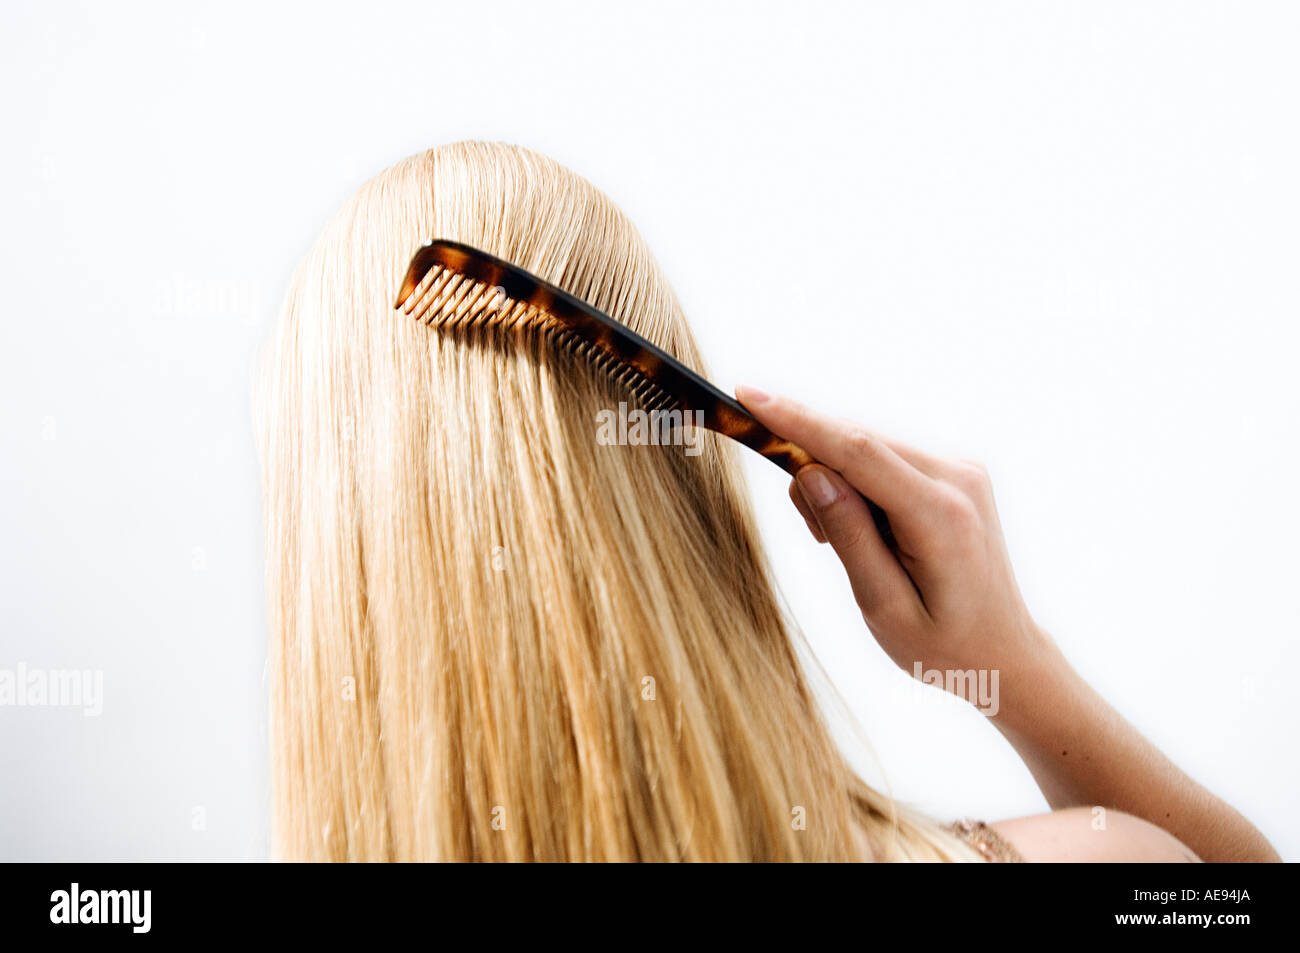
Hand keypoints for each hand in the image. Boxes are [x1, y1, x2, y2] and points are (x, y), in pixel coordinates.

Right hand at [736, 385, 1060, 709]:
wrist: (1002, 652)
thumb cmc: (941, 645)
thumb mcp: (882, 605)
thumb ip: (848, 535)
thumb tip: (810, 473)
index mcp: (941, 516)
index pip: (856, 450)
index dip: (797, 420)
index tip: (748, 396)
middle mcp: (958, 477)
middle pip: (858, 442)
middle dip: (813, 470)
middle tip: (816, 538)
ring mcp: (961, 468)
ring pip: (868, 446)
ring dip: (838, 481)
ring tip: (854, 548)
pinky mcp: (955, 469)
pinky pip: (886, 456)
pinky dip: (860, 483)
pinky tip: (871, 530)